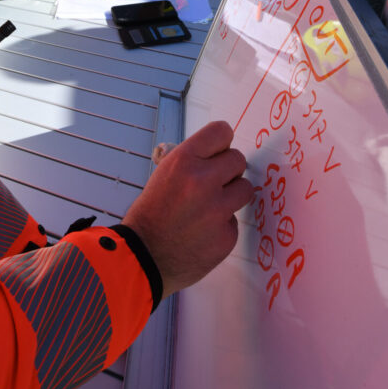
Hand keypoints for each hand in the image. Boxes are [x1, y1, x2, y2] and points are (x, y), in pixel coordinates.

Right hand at [123, 121, 252, 297]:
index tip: (218, 151)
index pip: (222, 131)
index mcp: (184, 160)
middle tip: (213, 182)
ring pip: (244, 188)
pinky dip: (222, 224)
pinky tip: (203, 231)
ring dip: (231, 195)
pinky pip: (235, 219)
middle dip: (227, 170)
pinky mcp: (227, 235)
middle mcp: (204, 180)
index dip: (221, 142)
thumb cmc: (151, 213)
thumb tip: (217, 153)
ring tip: (209, 206)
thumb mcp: (163, 175)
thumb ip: (192, 162)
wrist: (143, 257)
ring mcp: (218, 210)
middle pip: (237, 159)